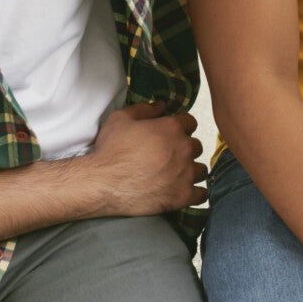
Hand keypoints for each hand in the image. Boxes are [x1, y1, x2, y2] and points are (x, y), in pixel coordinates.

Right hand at [84, 101, 206, 215]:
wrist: (101, 183)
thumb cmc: (109, 150)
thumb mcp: (121, 118)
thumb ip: (145, 108)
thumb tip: (162, 105)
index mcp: (172, 128)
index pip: (191, 123)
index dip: (180, 128)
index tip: (170, 136)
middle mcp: (183, 149)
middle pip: (196, 146)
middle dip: (185, 150)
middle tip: (169, 157)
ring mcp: (185, 173)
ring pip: (201, 169)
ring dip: (191, 171)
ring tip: (176, 175)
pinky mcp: (182, 196)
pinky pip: (201, 194)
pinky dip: (195, 193)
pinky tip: (184, 191)